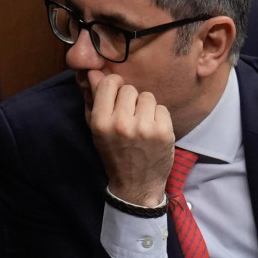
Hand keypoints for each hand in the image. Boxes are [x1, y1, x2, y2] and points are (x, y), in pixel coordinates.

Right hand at [85, 69, 174, 206]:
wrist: (135, 185)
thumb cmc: (114, 153)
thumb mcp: (97, 129)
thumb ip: (94, 100)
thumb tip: (93, 72)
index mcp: (101, 123)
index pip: (109, 83)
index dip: (114, 85)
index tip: (116, 95)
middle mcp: (121, 124)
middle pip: (129, 89)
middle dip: (130, 99)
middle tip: (129, 116)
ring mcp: (144, 128)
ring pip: (147, 96)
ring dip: (145, 107)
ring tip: (141, 124)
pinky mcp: (164, 132)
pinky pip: (161, 108)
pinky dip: (158, 117)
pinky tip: (153, 131)